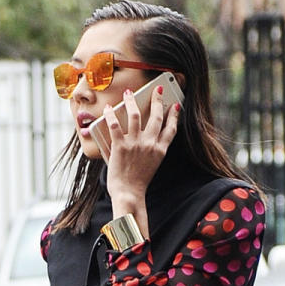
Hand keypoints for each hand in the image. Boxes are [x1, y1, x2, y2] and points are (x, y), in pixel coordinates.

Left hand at [101, 84, 179, 212]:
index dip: (174, 115)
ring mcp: (135, 144)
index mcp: (159, 151)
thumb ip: (150, 151)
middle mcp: (150, 144)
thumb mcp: (151, 166)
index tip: (175, 106)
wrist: (129, 195)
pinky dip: (110, 114)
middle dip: (157, 100)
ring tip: (129, 93)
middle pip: (156, 117)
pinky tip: (109, 108)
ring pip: (136, 115)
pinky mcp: (120, 146)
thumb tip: (143, 137)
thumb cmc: (137, 184)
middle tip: (157, 90)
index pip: (171, 129)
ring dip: (132, 101)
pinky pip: (114, 124)